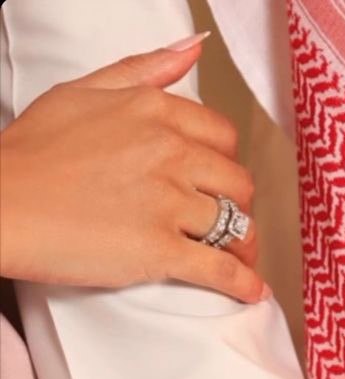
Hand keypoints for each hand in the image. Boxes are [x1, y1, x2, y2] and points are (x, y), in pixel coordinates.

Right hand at [0, 37, 266, 300]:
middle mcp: (169, 153)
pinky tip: (251, 291)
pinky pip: (219, 268)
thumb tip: (190, 51)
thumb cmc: (31, 153)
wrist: (2, 203)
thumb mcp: (82, 90)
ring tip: (240, 260)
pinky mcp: (159, 250)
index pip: (221, 137)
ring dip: (243, 246)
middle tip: (228, 223)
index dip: (224, 164)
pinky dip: (241, 283)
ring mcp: (167, 202)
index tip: (217, 183)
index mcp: (155, 111)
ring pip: (235, 224)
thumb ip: (142, 70)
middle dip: (237, 205)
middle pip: (236, 182)